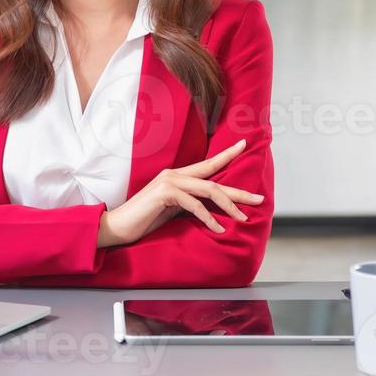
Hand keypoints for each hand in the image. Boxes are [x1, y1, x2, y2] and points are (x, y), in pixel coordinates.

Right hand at [97, 139, 264, 247]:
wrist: (116, 227)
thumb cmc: (143, 220)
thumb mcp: (171, 211)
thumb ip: (189, 204)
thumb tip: (211, 210)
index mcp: (176, 176)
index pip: (207, 165)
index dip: (226, 155)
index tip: (244, 145)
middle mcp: (173, 174)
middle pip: (214, 178)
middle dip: (239, 190)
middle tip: (259, 199)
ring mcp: (168, 182)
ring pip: (208, 190)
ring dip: (229, 206)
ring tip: (243, 218)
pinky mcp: (164, 194)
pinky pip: (194, 205)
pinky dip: (209, 218)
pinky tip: (218, 229)